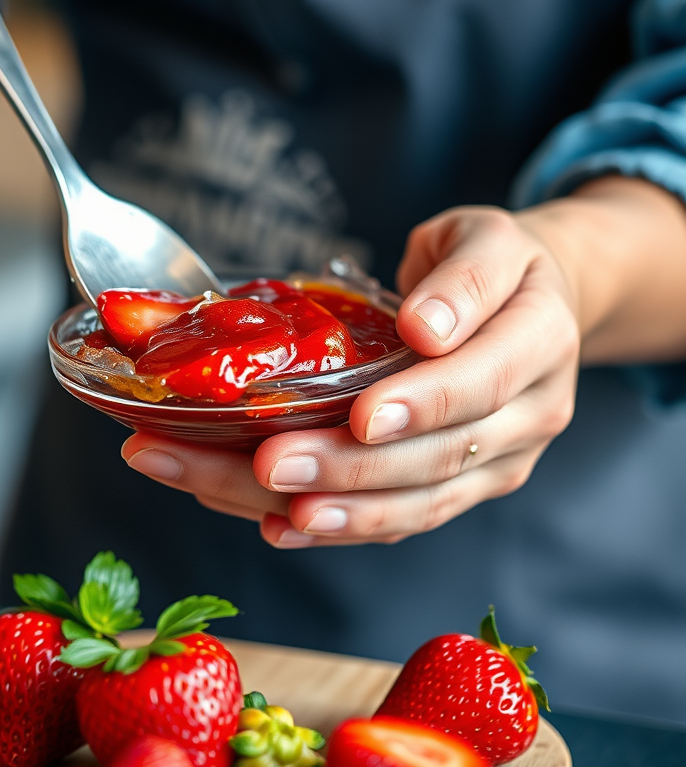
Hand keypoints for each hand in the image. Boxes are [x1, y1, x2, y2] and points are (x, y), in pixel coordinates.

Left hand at [120, 177, 685, 546]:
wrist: (537, 301)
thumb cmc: (495, 262)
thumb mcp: (486, 237)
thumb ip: (460, 276)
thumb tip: (421, 328)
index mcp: (532, 344)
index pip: (476, 386)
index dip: (416, 405)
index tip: (351, 417)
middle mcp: (519, 418)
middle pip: (427, 459)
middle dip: (336, 468)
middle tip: (250, 464)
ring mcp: (488, 464)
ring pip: (406, 505)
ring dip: (316, 508)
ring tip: (228, 496)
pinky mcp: (455, 487)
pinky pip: (397, 521)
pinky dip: (334, 528)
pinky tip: (267, 524)